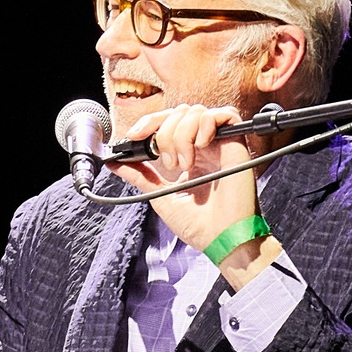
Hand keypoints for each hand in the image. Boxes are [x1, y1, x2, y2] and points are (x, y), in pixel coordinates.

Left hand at [111, 103, 280, 284]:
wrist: (221, 240)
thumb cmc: (198, 225)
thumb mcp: (160, 196)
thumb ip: (140, 176)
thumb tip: (114, 162)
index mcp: (188, 156)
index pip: (167, 123)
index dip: (149, 123)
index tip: (133, 136)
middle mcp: (204, 147)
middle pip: (179, 112)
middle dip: (163, 131)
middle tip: (166, 162)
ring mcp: (220, 145)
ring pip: (196, 112)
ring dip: (182, 135)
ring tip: (185, 164)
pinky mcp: (237, 145)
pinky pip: (225, 114)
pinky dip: (206, 124)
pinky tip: (201, 147)